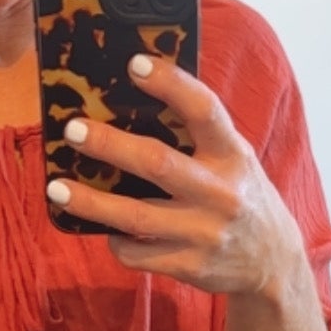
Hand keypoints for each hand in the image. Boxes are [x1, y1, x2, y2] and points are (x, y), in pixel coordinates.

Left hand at [47, 53, 304, 295]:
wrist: (273, 263)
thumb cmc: (241, 196)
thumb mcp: (235, 159)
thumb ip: (199, 135)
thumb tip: (134, 97)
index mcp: (232, 154)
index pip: (203, 110)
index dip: (171, 84)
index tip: (135, 63)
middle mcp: (221, 192)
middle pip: (157, 164)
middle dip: (109, 145)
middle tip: (72, 130)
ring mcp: (205, 233)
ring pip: (136, 216)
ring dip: (91, 202)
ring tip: (56, 188)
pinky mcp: (191, 266)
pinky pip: (138, 254)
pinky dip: (115, 241)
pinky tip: (105, 230)